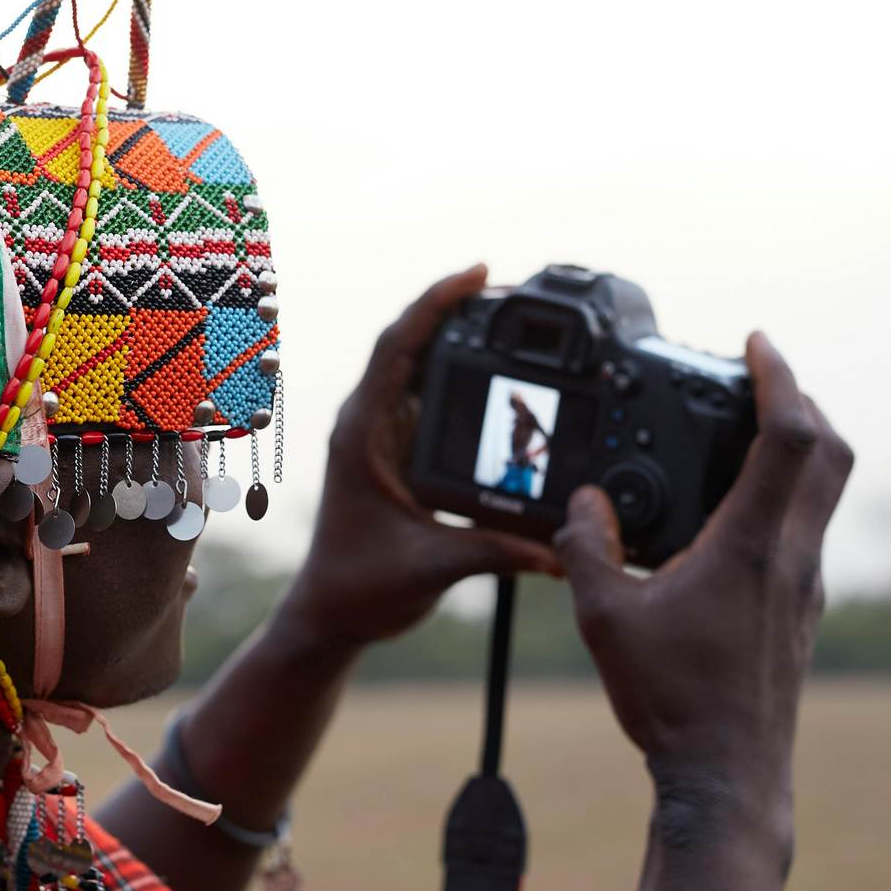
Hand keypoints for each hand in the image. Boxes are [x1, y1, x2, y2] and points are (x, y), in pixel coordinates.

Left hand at [284, 265, 561, 647]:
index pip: (396, 346)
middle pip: (410, 344)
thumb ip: (495, 551)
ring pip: (418, 368)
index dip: (435, 303)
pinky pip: (427, 398)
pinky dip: (459, 377)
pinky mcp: (396, 452)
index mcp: (362, 434)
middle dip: (457, 310)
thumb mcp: (432, 566)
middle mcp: (367, 424)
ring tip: (509, 317)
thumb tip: (559, 549)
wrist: (331, 615)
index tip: (478, 274)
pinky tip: (493, 371)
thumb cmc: (359, 589)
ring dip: (457, 340)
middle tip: (511, 290)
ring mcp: (380, 435)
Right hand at [555, 333, 853, 829]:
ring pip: (823, 494)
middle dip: (800, 402)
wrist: (728, 777)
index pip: (792, 436)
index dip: (779, 378)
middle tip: (758, 380)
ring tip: (739, 437)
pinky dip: (779, 499)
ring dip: (795, 451)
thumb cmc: (673, 702)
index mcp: (753, 546)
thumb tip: (580, 506)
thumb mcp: (606, 620)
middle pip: (832, 453)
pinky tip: (728, 516)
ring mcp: (804, 587)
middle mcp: (792, 558)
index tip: (757, 344)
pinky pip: (803, 532)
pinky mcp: (798, 612)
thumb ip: (586, 550)